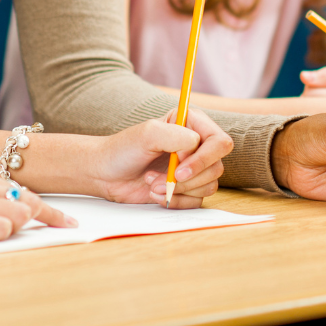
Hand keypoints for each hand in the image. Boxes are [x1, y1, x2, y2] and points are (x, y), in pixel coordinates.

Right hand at [0, 164, 75, 240]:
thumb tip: (3, 210)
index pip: (21, 189)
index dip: (46, 208)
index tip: (66, 220)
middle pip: (28, 201)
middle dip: (47, 219)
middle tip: (66, 230)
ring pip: (19, 214)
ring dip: (19, 228)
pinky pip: (0, 230)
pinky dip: (3, 236)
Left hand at [93, 108, 229, 207]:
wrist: (106, 173)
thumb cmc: (124, 149)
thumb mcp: (147, 134)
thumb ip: (176, 136)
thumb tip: (196, 147)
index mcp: (193, 124)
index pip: (219, 142)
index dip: (204, 159)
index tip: (179, 170)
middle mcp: (197, 146)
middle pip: (216, 167)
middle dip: (188, 179)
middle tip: (163, 179)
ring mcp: (194, 168)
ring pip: (209, 186)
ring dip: (179, 190)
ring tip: (152, 183)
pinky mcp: (187, 189)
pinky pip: (196, 201)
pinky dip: (176, 201)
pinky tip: (154, 193)